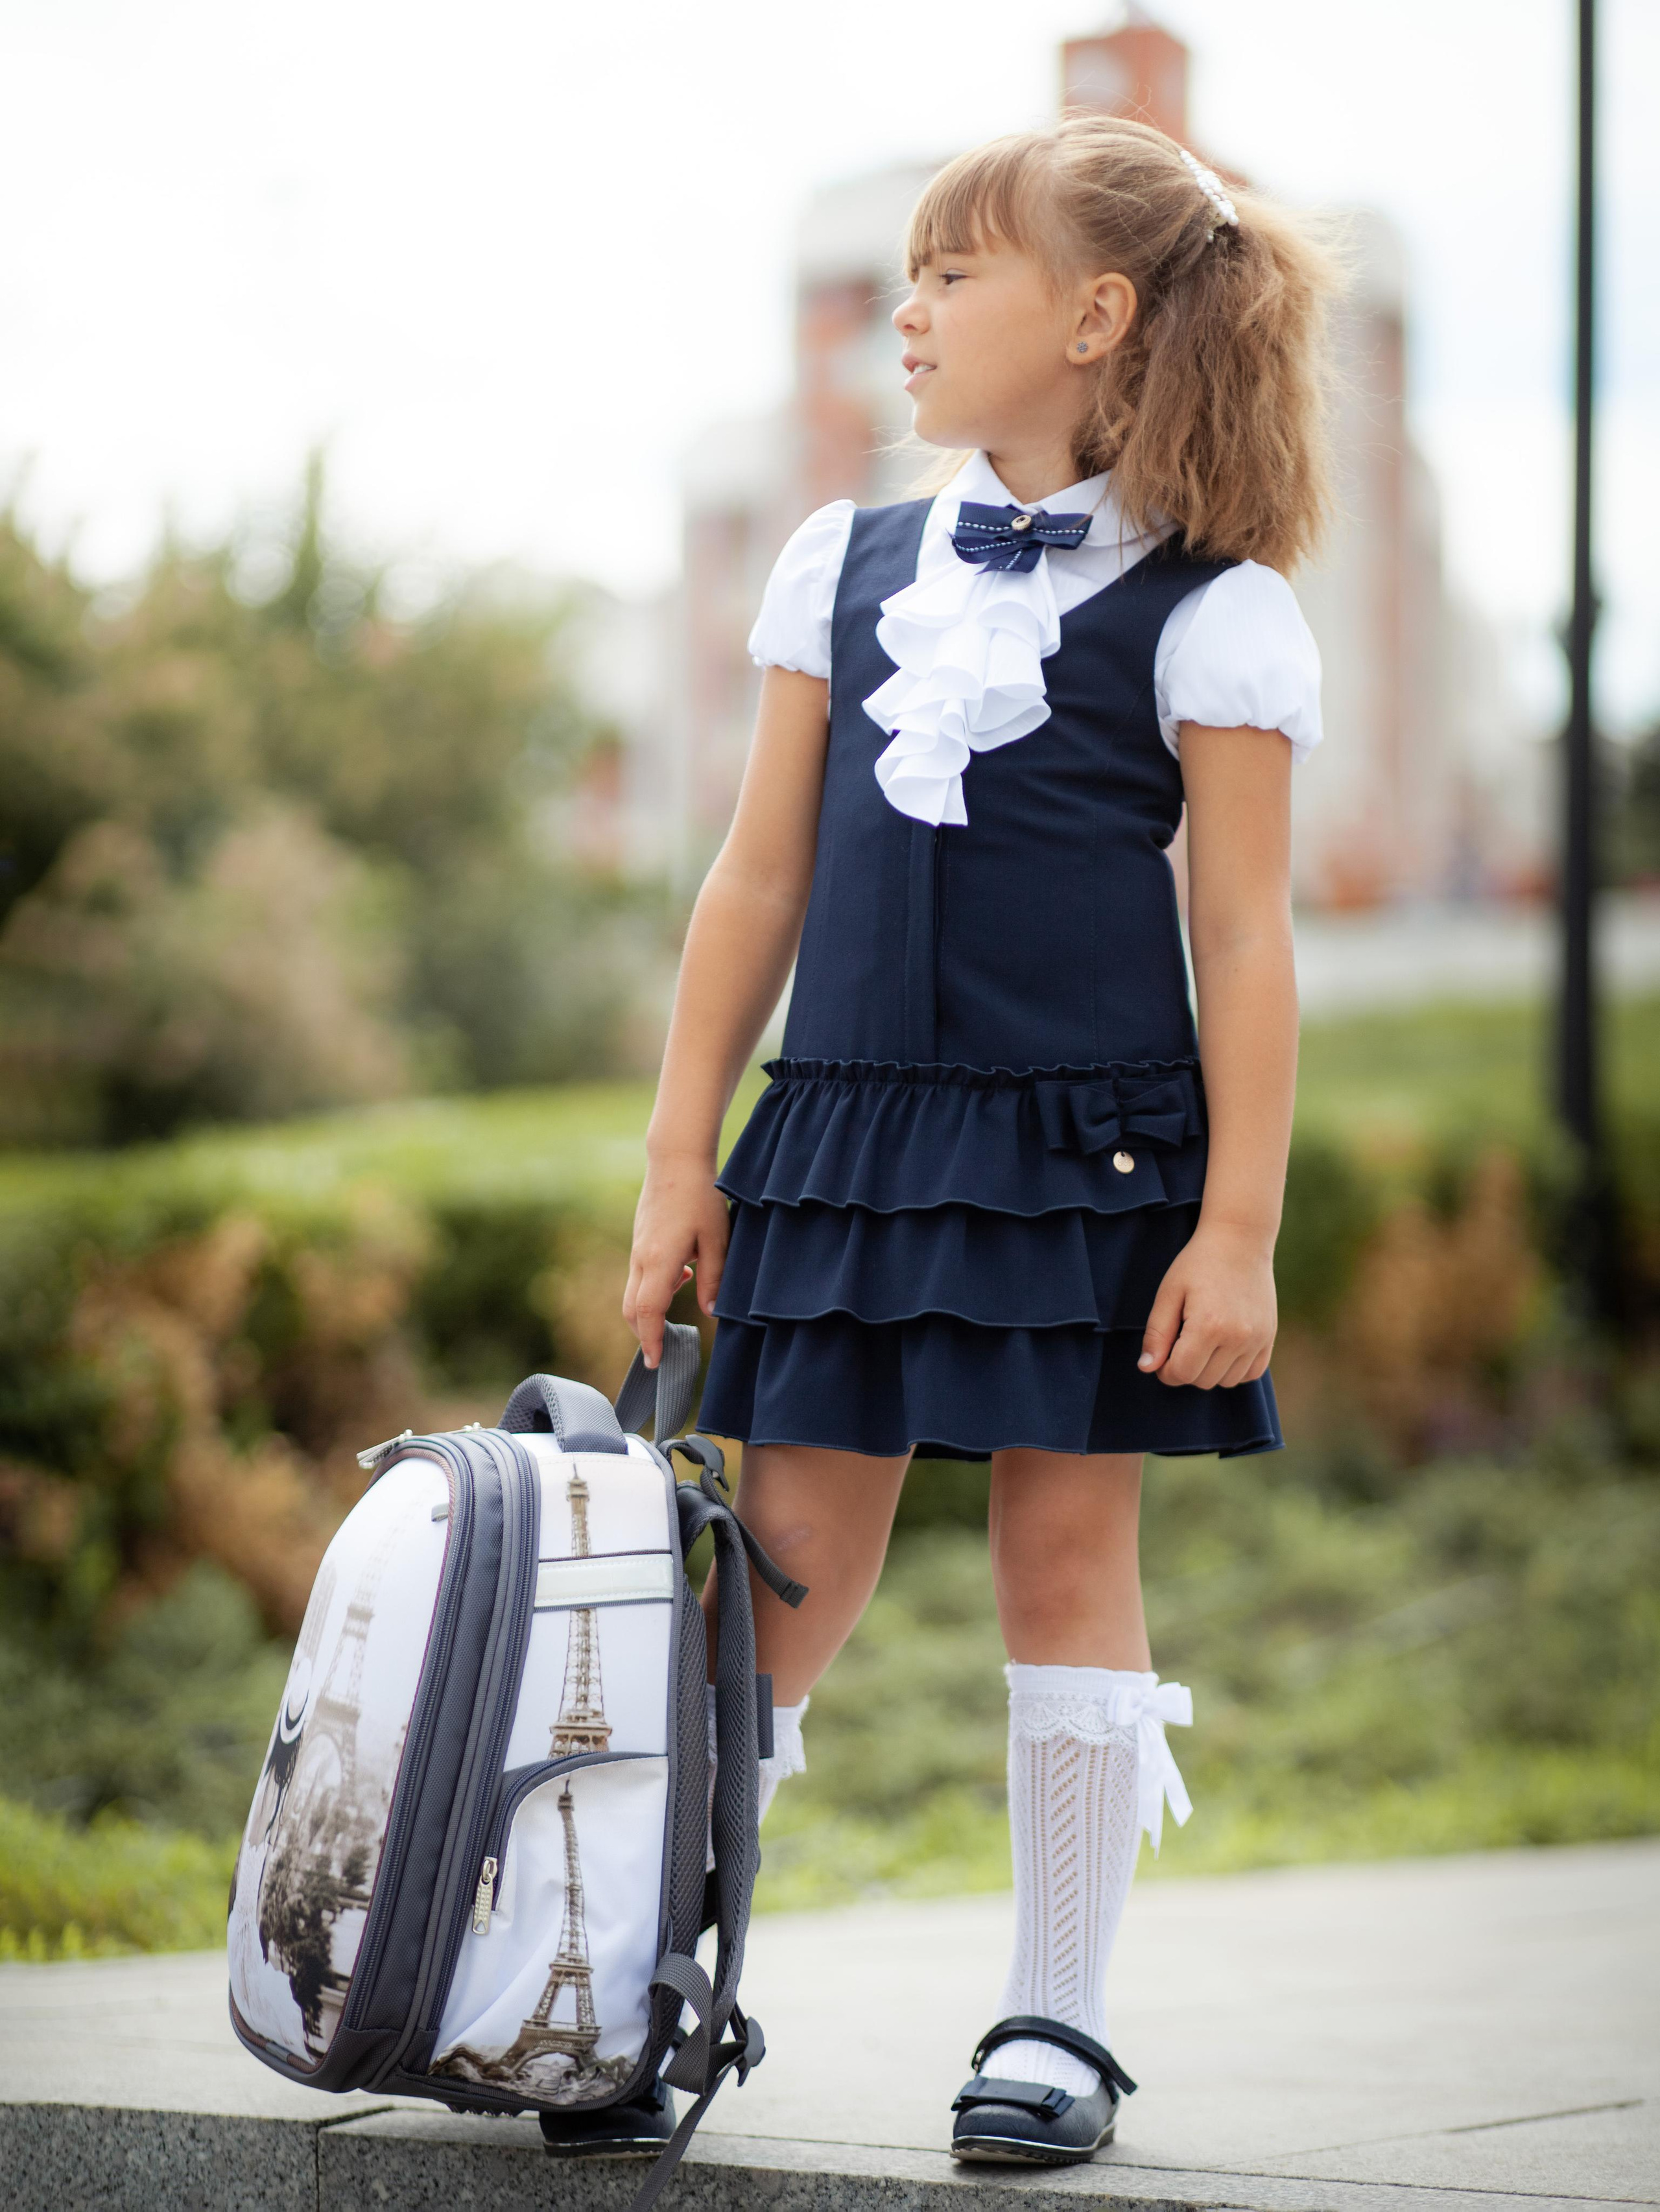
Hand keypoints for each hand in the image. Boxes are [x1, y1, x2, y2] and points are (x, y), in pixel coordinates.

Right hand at [623, 1152, 729, 1367]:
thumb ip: (715, 1279)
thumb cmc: (700, 1197)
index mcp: (660, 1260)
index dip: (651, 1340)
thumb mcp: (717, 1239)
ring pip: (634, 1293)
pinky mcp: (640, 1241)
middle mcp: (642, 1258)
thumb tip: (712, 1314)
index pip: (648, 1311)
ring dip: (649, 1313)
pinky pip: (640, 1276)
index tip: (656, 1362)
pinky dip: (653, 1290)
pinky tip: (683, 1276)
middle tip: (661, 1354)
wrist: (675, 1160)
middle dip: (644, 1334)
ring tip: (673, 1321)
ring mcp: (637, 1249)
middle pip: (632, 1309)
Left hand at [1138, 1220, 1276, 1389]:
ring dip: (1209, 1370)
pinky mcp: (1270, 1337)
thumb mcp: (1169, 1293)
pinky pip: (1251, 1374)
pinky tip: (1223, 1348)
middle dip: (1185, 1368)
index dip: (1165, 1370)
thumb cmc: (1198, 1264)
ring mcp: (1258, 1339)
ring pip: (1226, 1381)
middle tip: (1181, 1341)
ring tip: (1203, 1341)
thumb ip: (1157, 1334)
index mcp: (1209, 1325)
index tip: (1162, 1354)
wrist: (1240, 1241)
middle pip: (1203, 1380)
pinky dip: (1234, 1369)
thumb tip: (1147, 1368)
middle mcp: (1238, 1337)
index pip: (1181, 1373)